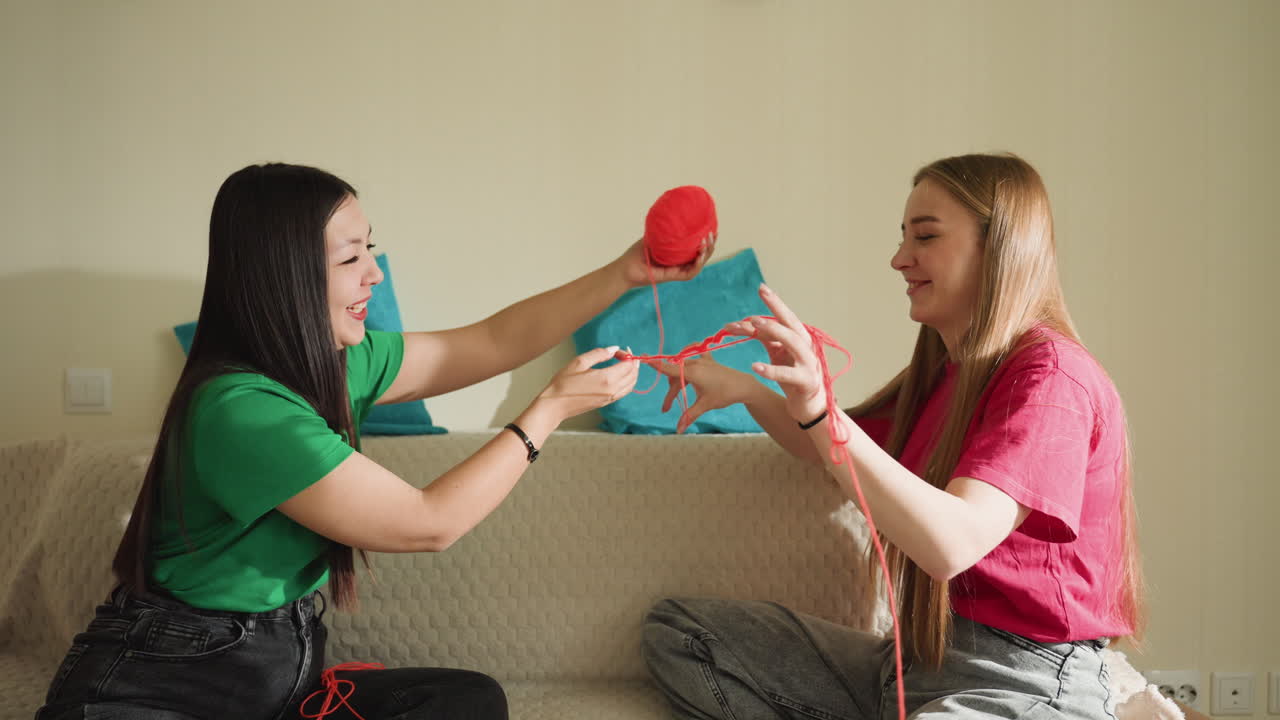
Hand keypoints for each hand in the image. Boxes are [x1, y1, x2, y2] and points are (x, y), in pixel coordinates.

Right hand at [535, 346, 639, 422]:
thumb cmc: (564, 384)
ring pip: (631, 385)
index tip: (619, 350)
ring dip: (632, 373)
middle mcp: (612, 390)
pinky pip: (624, 392)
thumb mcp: (579, 362)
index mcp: (607, 378)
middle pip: (633, 375)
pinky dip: (627, 382)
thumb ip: (599, 354)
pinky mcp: (607, 403)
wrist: (555, 405)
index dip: (627, 355)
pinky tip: (620, 376)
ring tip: (625, 364)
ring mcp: (610, 398)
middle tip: (625, 355)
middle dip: (633, 363)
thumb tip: (614, 348)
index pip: (628, 365)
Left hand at [614, 233, 716, 287]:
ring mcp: (677, 271)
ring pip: (698, 264)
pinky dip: (696, 264)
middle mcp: (680, 263)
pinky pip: (690, 273)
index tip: (712, 229)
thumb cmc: (636, 254)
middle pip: (701, 256)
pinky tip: (700, 254)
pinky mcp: (673, 277)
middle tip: (713, 233)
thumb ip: (663, 229)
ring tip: (707, 241)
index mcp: (677, 255)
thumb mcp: (652, 236)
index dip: (706, 240)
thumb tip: (672, 212)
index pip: (696, 249)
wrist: (625, 268)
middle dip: (710, 245)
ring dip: (706, 253)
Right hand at [652, 352, 755, 433]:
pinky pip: (694, 354)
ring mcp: (702, 360)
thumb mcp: (705, 405)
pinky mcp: (708, 360)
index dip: (656, 365)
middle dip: (670, 392)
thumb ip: (689, 415)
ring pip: (682, 369)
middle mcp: (695, 363)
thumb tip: (678, 430)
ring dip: (677, 381)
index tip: (644, 359)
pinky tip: (685, 361)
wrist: (743, 386)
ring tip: (677, 394)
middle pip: (674, 376)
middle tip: (666, 408)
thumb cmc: (724, 394)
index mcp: (693, 372)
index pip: (669, 368)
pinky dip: (687, 359)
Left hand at [740, 285, 828, 422]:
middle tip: (754, 306)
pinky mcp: (806, 382)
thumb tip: (743, 324)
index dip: (775, 302)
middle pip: (791, 324)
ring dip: (773, 331)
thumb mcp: (778, 355)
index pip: (786, 316)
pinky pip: (788, 374)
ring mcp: (808, 363)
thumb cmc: (793, 378)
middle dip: (775, 311)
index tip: (761, 287)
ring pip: (792, 342)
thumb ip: (766, 338)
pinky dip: (771, 370)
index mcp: (799, 338)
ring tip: (754, 326)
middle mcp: (806, 346)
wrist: (810, 406)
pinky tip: (754, 366)